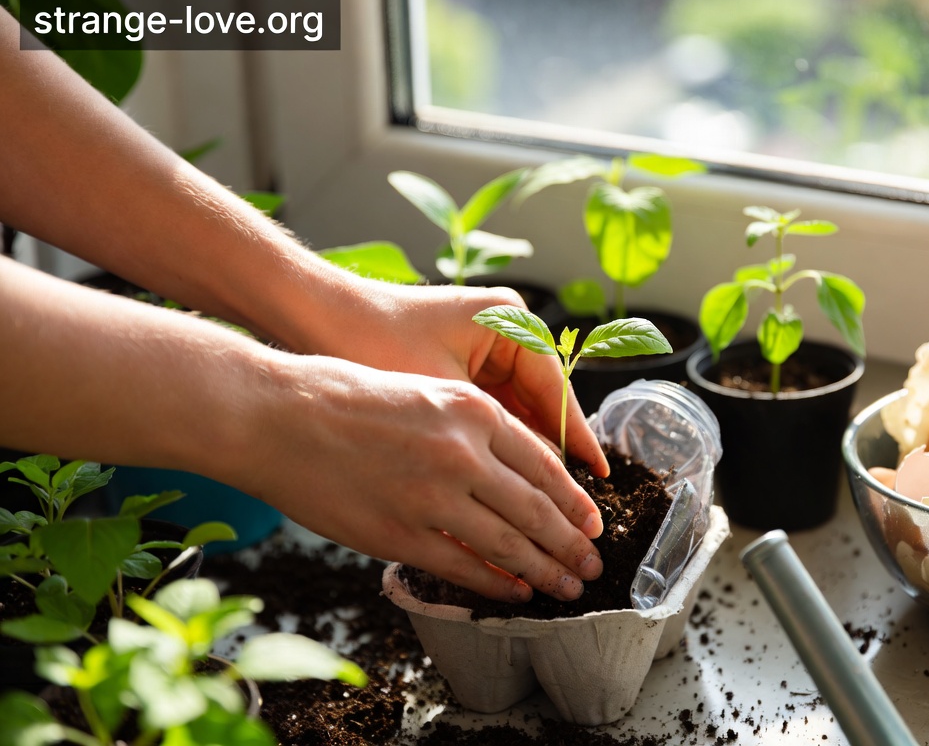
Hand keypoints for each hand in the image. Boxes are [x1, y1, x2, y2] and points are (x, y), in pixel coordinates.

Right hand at [234, 353, 604, 601]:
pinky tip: (516, 593)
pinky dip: (496, 583)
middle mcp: (463, 454)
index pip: (543, 466)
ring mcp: (433, 498)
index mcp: (473, 411)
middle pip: (536, 510)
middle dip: (571, 544)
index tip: (591, 522)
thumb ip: (472, 430)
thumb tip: (512, 473)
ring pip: (509, 544)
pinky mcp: (400, 534)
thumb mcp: (425, 391)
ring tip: (569, 588)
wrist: (278, 416)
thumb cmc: (344, 396)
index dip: (573, 501)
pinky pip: (464, 566)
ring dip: (546, 571)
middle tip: (593, 565)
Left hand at [295, 277, 609, 477]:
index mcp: (510, 322)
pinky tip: (506, 486)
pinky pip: (495, 412)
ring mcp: (485, 344)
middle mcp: (507, 329)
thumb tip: (536, 496)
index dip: (576, 444)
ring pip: (521, 413)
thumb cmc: (371, 344)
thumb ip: (490, 443)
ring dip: (529, 458)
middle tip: (578, 509)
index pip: (556, 394)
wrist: (313, 315)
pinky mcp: (462, 362)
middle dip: (556, 459)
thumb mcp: (439, 400)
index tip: (598, 484)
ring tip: (549, 508)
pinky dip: (499, 448)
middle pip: (544, 406)